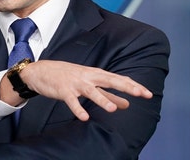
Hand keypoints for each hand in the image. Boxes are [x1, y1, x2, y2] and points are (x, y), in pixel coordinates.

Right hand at [18, 60, 152, 120]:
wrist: (41, 71)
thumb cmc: (67, 77)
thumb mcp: (89, 83)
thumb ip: (109, 95)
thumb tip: (127, 104)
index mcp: (96, 75)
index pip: (118, 79)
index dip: (133, 86)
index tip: (148, 93)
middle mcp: (88, 77)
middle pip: (110, 81)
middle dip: (127, 87)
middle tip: (142, 93)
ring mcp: (76, 83)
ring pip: (91, 92)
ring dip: (102, 99)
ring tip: (112, 109)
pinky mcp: (64, 90)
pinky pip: (72, 102)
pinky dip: (78, 109)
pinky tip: (84, 118)